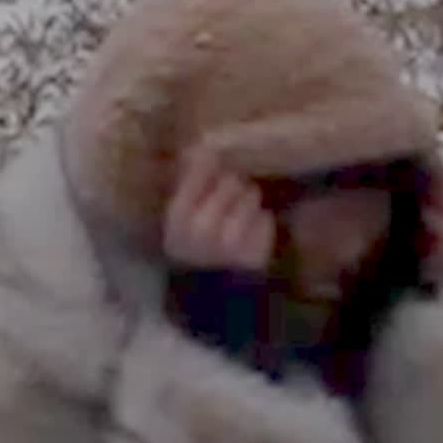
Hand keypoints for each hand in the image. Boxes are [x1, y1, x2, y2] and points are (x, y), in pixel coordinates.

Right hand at [163, 149, 274, 272]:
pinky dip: (260, 224)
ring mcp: (232, 240)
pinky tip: (249, 236)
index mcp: (177, 216)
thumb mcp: (178, 220)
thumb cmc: (192, 250)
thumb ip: (189, 184)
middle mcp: (203, 227)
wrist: (213, 296)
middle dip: (231, 188)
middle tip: (226, 202)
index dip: (209, 163)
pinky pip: (265, 217)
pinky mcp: (256, 249)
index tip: (213, 164)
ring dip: (247, 204)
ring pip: (251, 195)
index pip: (201, 168)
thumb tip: (202, 146)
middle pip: (231, 180)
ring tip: (238, 220)